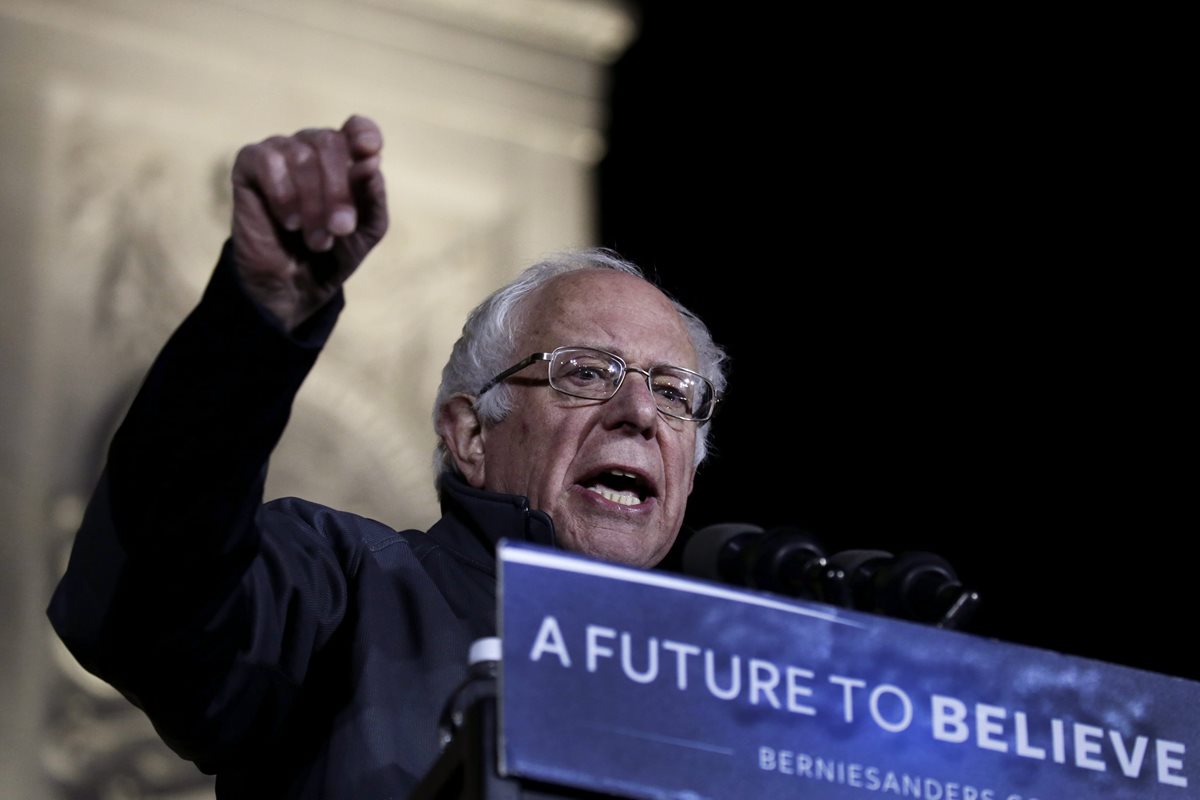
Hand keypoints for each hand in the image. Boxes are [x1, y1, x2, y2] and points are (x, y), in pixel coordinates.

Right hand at [230, 115, 387, 330]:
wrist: (295, 285)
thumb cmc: (335, 252)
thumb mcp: (367, 229)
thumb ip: (373, 196)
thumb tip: (371, 163)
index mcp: (346, 157)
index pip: (358, 128)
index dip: (364, 134)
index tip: (369, 153)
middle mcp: (313, 146)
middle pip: (330, 142)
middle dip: (338, 190)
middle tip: (341, 229)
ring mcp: (280, 151)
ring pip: (300, 154)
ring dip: (312, 202)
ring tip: (316, 240)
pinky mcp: (249, 164)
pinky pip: (267, 161)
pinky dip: (283, 194)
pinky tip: (288, 221)